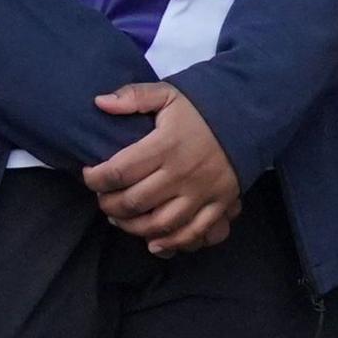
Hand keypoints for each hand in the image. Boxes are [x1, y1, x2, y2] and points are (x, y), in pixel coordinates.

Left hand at [85, 84, 240, 254]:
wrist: (247, 119)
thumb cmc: (200, 110)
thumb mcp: (167, 94)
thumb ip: (133, 96)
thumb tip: (99, 103)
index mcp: (166, 146)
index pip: (118, 172)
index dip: (96, 178)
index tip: (91, 175)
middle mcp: (182, 173)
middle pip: (134, 202)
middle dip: (108, 204)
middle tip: (103, 198)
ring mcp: (202, 192)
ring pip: (159, 223)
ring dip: (132, 227)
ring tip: (121, 219)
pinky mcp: (218, 204)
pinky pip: (192, 232)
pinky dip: (170, 243)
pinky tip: (152, 242)